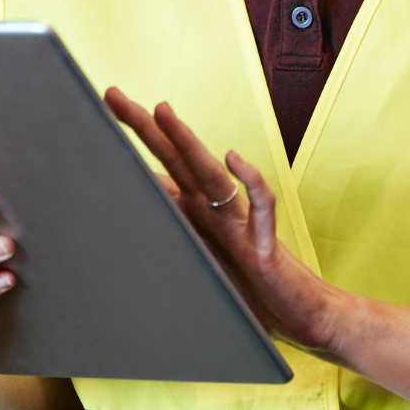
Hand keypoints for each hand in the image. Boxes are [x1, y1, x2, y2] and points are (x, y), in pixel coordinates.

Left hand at [103, 87, 352, 357]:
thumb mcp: (203, 265)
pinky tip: (236, 158)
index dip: (134, 142)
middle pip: (177, 159)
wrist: (303, 314)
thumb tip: (138, 222)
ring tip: (161, 111)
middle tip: (111, 94)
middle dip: (144, 126)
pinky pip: (261, 208)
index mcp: (200, 214)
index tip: (105, 110)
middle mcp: (217, 212)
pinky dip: (250, 182)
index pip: (163, 167)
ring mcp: (241, 225)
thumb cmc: (254, 291)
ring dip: (186, 141)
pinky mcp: (264, 247)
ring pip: (211, 174)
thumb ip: (178, 239)